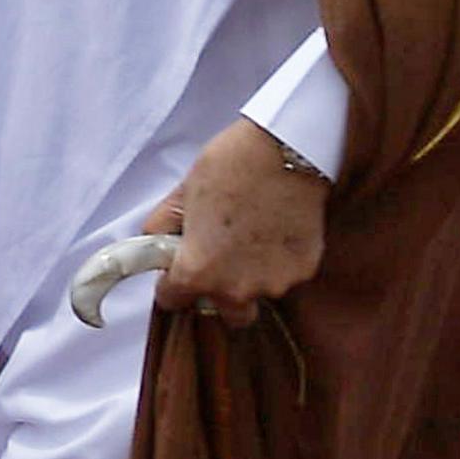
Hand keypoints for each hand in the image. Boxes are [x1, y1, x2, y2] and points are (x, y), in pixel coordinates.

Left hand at [142, 118, 328, 326]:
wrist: (288, 147)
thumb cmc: (233, 164)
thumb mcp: (184, 191)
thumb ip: (163, 228)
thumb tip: (156, 243)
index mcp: (197, 272)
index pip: (172, 301)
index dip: (173, 282)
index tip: (180, 268)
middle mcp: (234, 288)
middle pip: (221, 311)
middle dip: (219, 291)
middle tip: (223, 255)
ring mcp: (273, 283)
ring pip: (256, 293)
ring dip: (252, 275)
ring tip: (256, 233)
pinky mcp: (303, 270)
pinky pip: (285, 274)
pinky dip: (281, 259)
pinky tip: (279, 228)